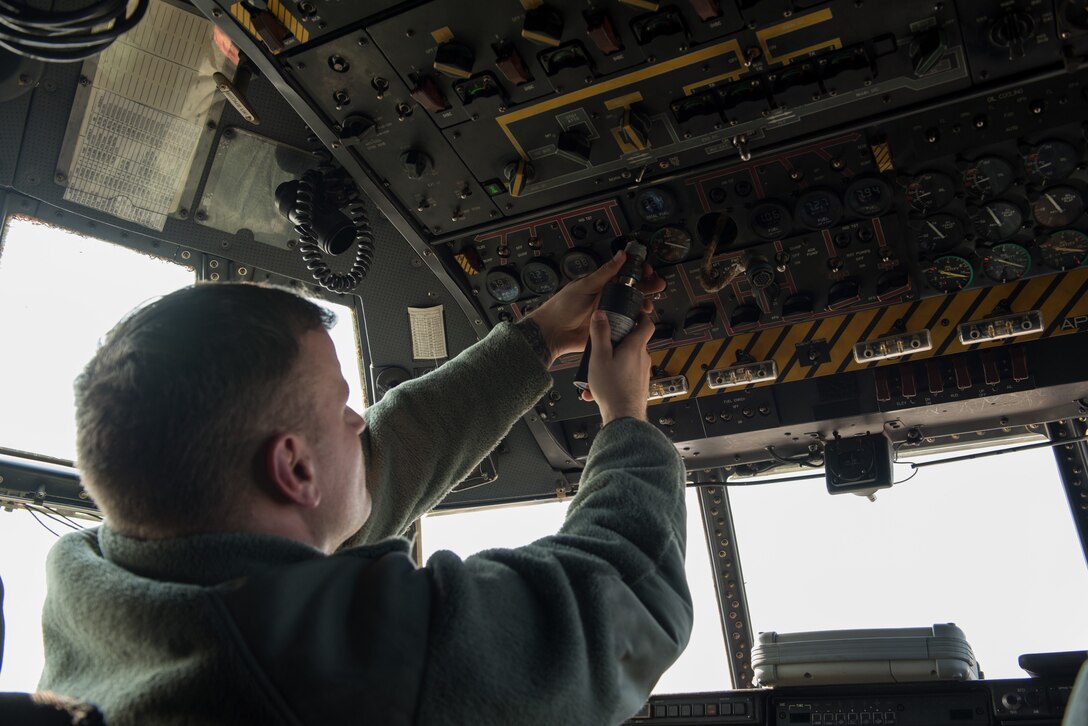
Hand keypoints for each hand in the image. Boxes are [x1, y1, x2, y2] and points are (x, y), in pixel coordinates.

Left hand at [525, 250, 664, 363]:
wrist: (552, 332)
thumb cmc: (562, 306)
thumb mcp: (584, 285)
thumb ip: (604, 273)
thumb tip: (620, 255)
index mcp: (601, 285)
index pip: (624, 275)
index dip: (637, 271)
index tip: (646, 269)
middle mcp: (607, 299)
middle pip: (632, 292)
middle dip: (647, 287)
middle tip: (657, 285)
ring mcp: (609, 315)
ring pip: (632, 309)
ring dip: (643, 306)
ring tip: (648, 305)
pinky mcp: (609, 330)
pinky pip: (626, 326)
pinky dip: (635, 324)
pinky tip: (640, 321)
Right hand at [583, 310, 654, 422]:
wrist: (623, 417)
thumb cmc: (612, 389)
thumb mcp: (599, 356)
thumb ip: (600, 334)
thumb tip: (600, 315)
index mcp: (636, 347)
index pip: (646, 323)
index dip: (640, 315)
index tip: (632, 312)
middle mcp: (643, 358)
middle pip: (634, 341)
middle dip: (618, 339)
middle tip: (604, 340)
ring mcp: (642, 372)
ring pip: (627, 359)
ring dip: (612, 360)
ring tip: (596, 369)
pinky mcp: (639, 384)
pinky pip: (626, 374)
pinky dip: (614, 375)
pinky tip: (598, 386)